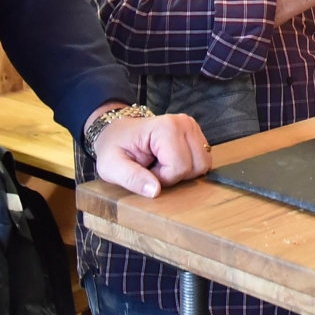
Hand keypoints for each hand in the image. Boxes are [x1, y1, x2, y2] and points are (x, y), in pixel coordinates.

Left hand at [93, 111, 210, 197]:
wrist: (115, 131)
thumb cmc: (113, 147)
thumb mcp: (112, 166)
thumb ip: (132, 179)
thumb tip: (156, 191)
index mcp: (166, 127)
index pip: (179, 167)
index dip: (163, 177)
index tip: (145, 169)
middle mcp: (184, 123)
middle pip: (196, 166)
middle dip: (175, 175)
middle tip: (154, 168)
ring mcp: (192, 127)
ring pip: (203, 164)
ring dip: (182, 172)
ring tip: (161, 164)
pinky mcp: (195, 133)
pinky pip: (202, 160)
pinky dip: (187, 166)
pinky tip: (169, 161)